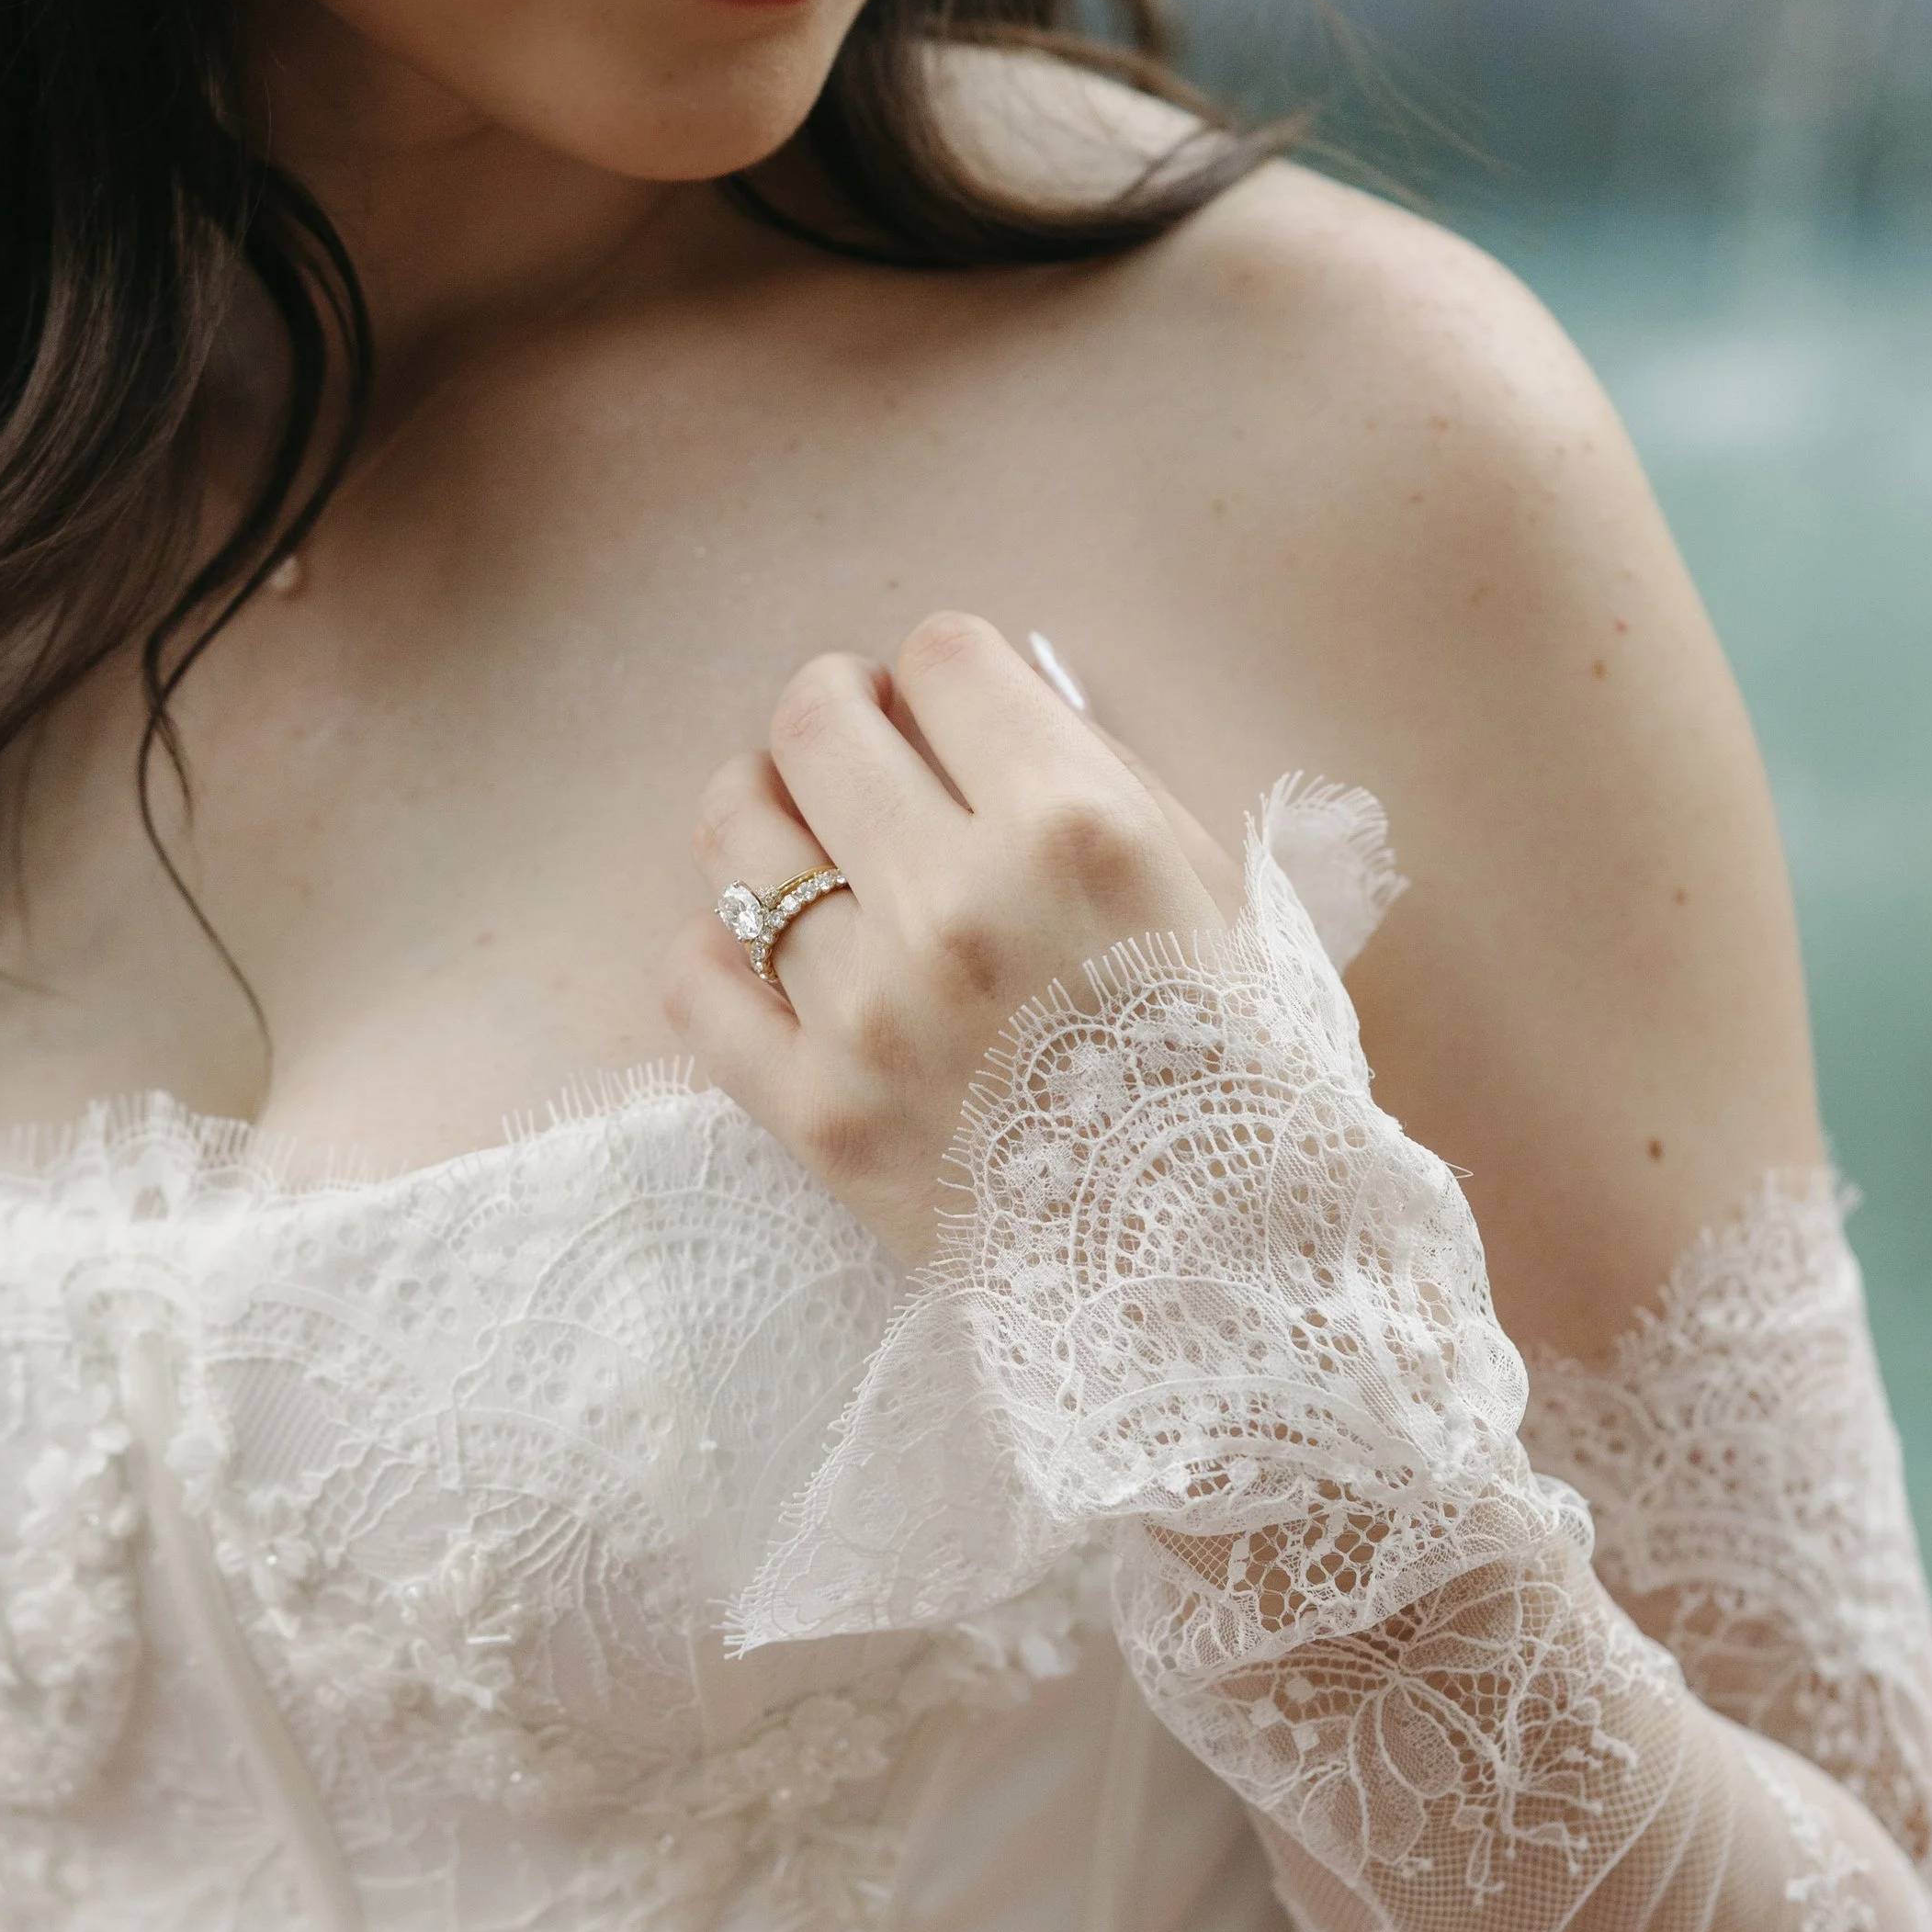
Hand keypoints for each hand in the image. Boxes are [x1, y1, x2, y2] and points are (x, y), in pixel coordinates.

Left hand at [664, 611, 1240, 1265]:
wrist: (1222, 1274)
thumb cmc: (1235, 1065)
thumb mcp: (1210, 884)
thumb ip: (1098, 775)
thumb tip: (986, 699)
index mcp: (1075, 829)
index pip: (943, 657)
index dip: (942, 669)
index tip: (948, 707)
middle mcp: (956, 904)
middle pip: (816, 723)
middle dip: (835, 706)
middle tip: (856, 735)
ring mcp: (870, 1012)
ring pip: (735, 839)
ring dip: (760, 806)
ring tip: (792, 824)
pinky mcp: (813, 1112)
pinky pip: (696, 982)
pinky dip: (717, 947)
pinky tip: (761, 946)